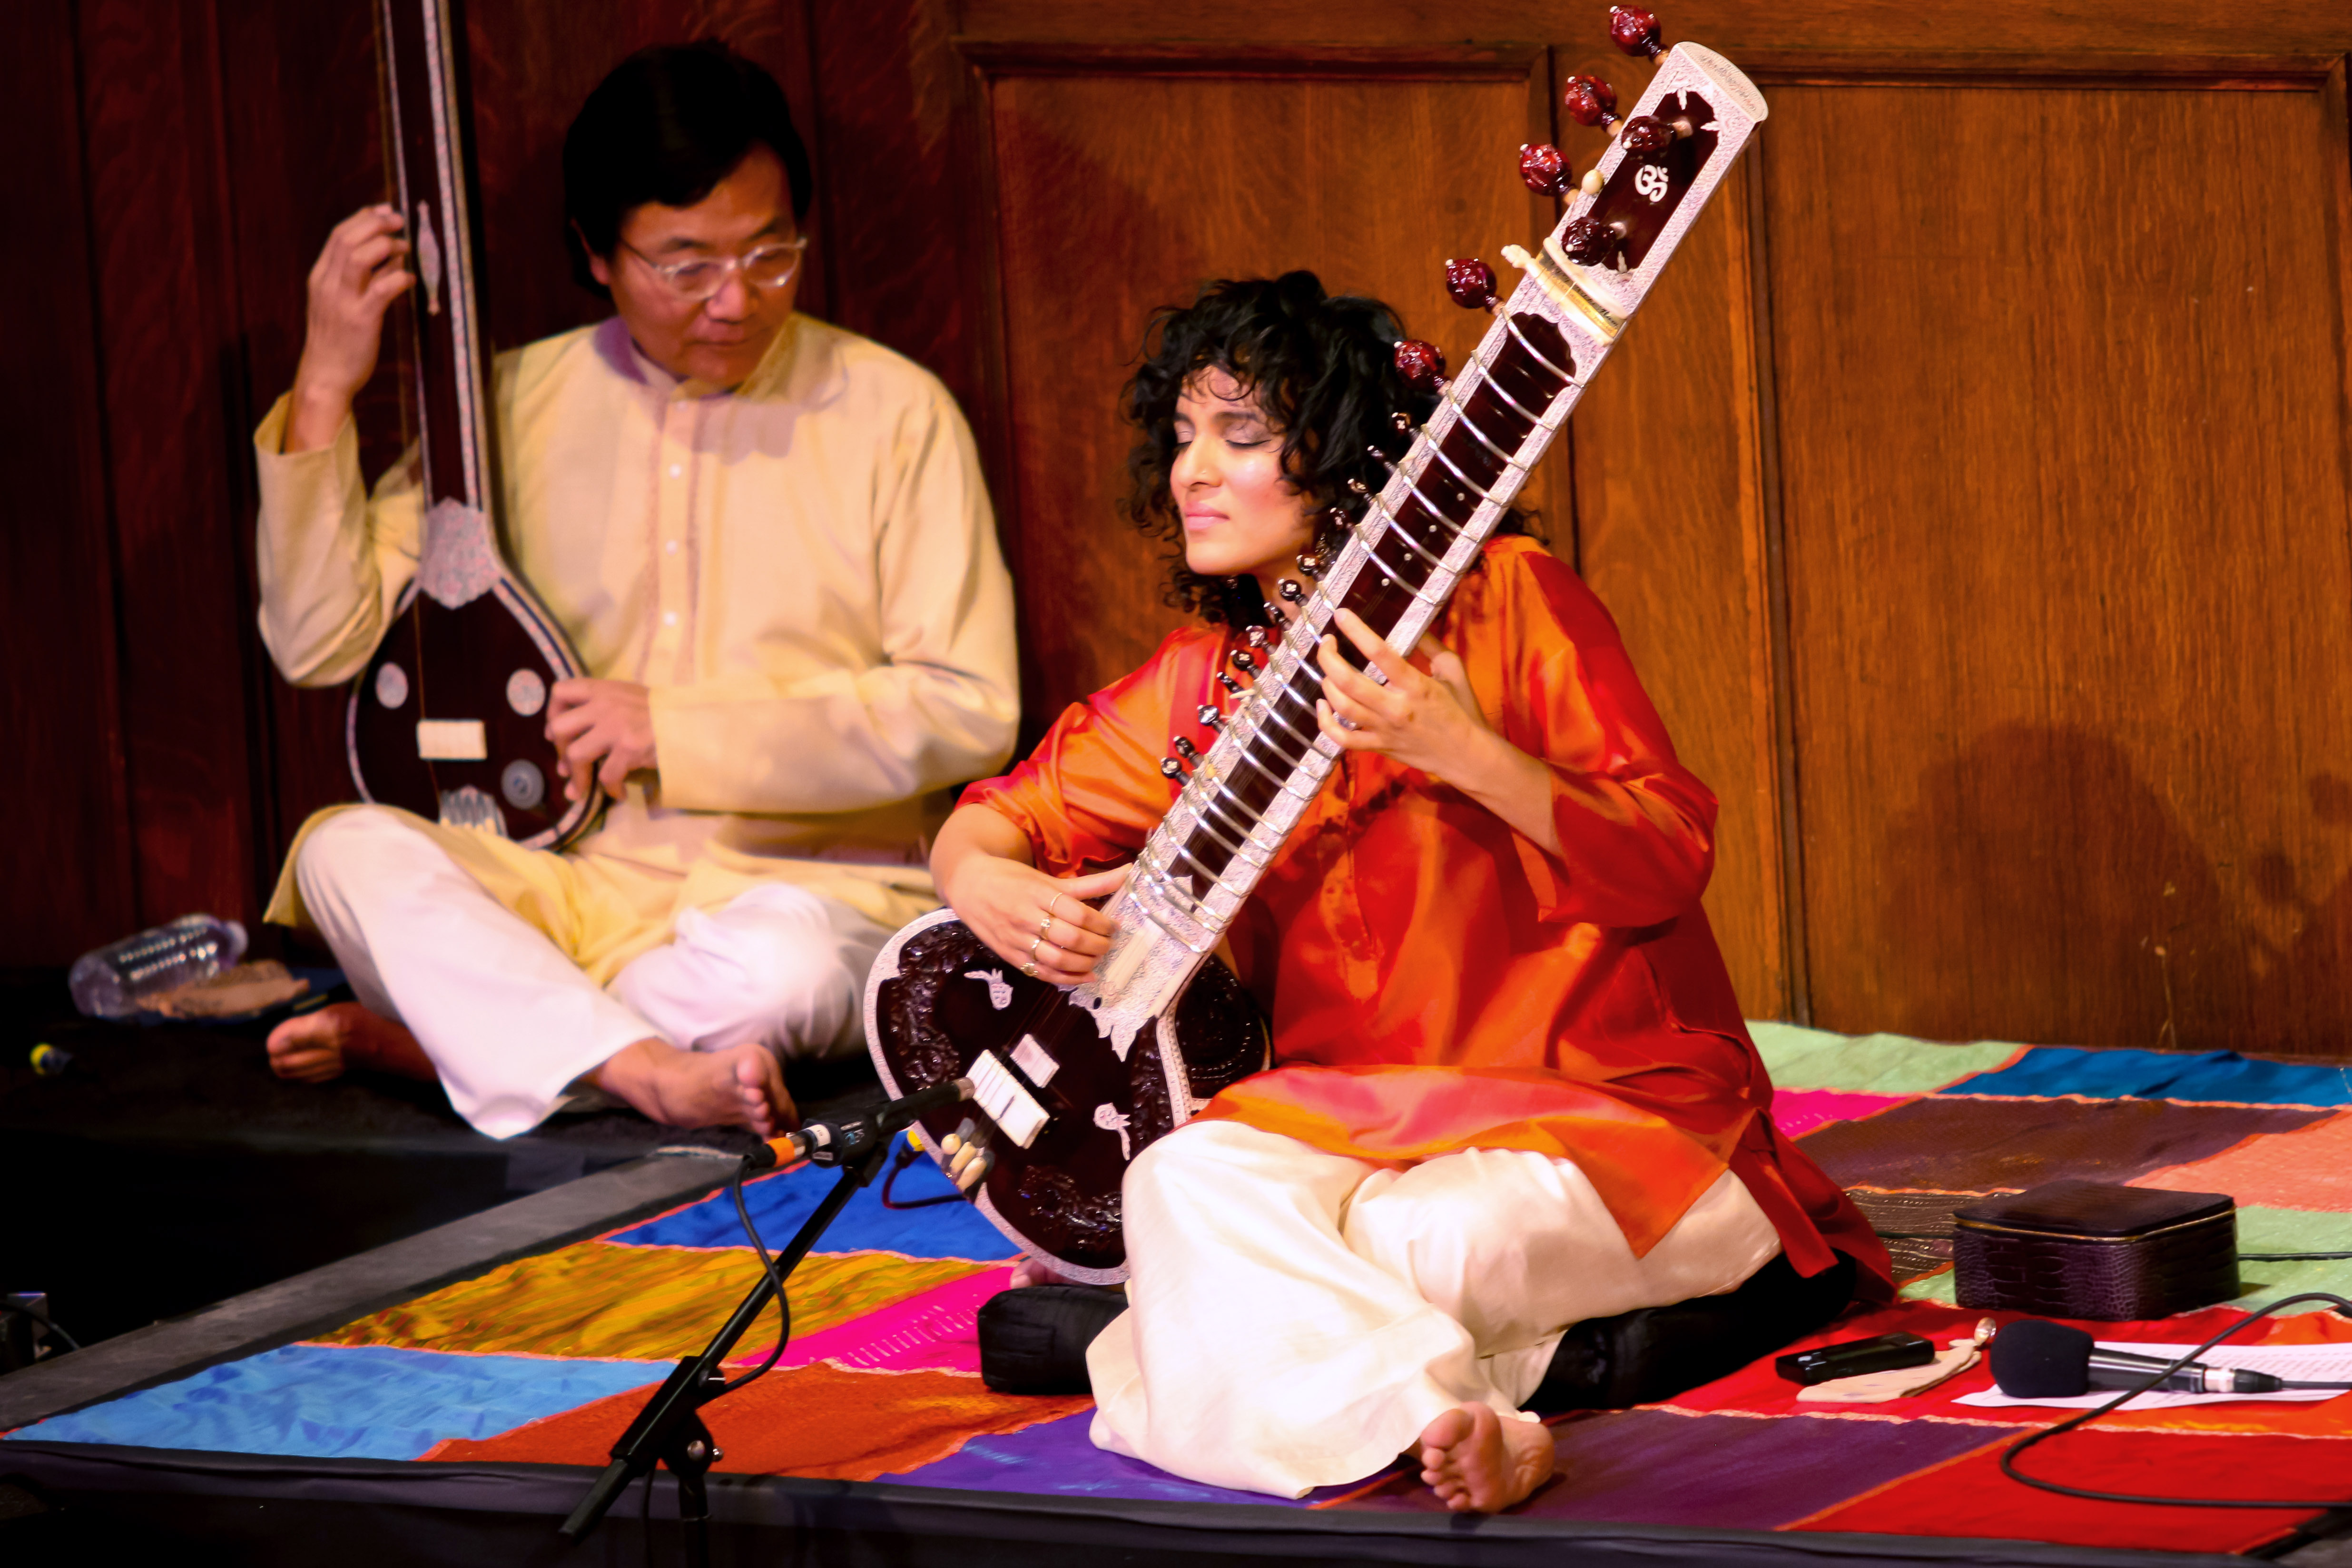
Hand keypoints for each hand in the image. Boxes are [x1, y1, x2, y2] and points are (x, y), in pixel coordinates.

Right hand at [285, 205, 412, 452]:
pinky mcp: (360, 320)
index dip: (363, 218)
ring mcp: (342, 301)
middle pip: (348, 239)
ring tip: (405, 248)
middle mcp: (328, 284)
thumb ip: (359, 278)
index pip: (339, 235)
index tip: (384, 210)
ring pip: (359, 257)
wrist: (325, 375)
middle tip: (399, 221)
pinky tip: (410, 278)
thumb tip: (390, 255)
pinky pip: (381, 289)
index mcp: (320, 277)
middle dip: (376, 223)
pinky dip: (399, 278)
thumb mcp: (339, 302)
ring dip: (386, 246)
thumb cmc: (337, 339)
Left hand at [546, 678, 655, 800]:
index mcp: (602, 690)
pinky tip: (618, 793)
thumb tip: (577, 730)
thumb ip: (602, 704)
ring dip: (577, 777)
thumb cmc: (660, 710)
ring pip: (576, 755)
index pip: (560, 691)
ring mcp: (615, 727)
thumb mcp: (627, 695)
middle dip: (559, 750)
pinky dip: (610, 789)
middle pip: (560, 727)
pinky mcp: (629, 749)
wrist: (689, 721)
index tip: (556, 732)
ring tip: (582, 789)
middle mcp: (604, 706)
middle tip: (567, 764)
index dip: (552, 713)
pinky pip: (607, 775)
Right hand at [941, 856, 1127, 985]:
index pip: (1079, 914)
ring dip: (1085, 963)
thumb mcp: (1048, 878)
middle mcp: (1026, 916)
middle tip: (1109, 943)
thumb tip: (1129, 872)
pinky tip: (1084, 977)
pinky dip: (1066, 979)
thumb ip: (1089, 883)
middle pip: (1071, 938)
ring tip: (1098, 958)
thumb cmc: (1011, 878)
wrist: (968, 884)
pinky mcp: (1009, 955)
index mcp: (1038, 893)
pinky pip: (1041, 973)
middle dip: (1097, 945)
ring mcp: (1016, 939)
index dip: (1102, 923)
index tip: (1114, 926)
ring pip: (1057, 959)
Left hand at [1314, 607, 1492, 777]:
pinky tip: (1323, 705)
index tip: (1341, 615)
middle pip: (1348, 681)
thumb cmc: (1462, 709)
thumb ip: (1430, 646)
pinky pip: (1342, 738)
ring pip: (1341, 707)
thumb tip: (1408, 623)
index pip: (1379, 653)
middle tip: (1327, 641)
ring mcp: (1383, 730)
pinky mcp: (1378, 747)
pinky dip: (1325, 722)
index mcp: (1416, 685)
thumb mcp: (1453, 670)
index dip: (1356, 631)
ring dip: (1326, 684)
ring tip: (1327, 669)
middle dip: (1329, 657)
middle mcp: (1395, 708)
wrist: (1467, 757)